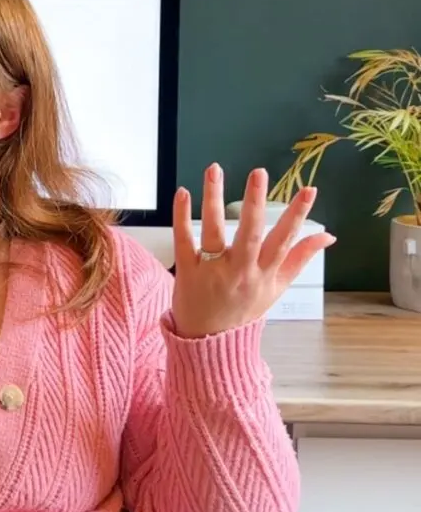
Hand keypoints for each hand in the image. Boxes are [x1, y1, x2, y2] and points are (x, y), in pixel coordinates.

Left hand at [171, 163, 335, 338]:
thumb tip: (329, 237)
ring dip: (214, 198)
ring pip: (214, 231)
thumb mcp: (276, 288)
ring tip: (215, 169)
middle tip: (259, 173)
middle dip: (255, 202)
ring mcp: (212, 271)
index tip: (309, 190)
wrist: (209, 342)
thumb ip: (300, 259)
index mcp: (265, 274)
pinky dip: (182, 217)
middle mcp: (241, 271)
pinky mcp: (187, 271)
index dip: (298, 216)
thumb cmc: (244, 311)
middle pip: (250, 233)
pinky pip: (184, 240)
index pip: (285, 240)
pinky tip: (184, 193)